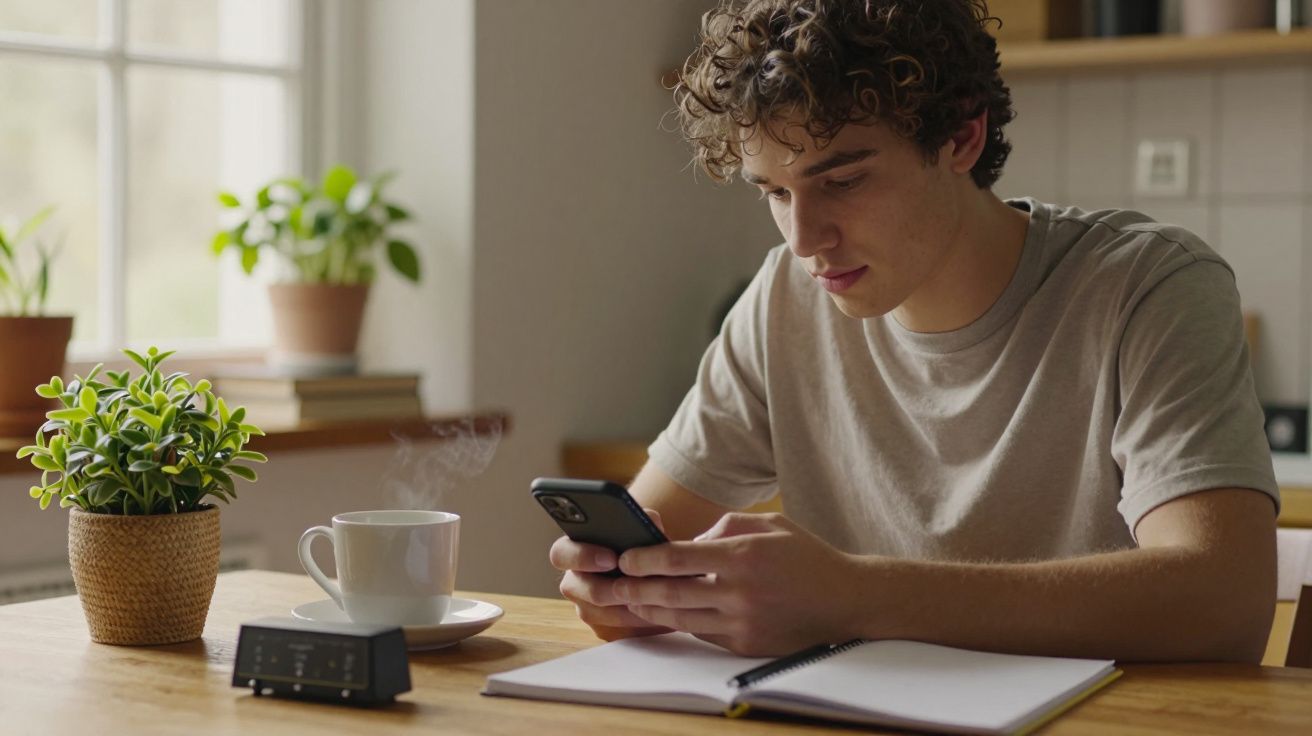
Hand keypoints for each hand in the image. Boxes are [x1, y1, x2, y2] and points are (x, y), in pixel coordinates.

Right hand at [550, 509, 673, 641]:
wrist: (653, 568)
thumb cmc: (641, 542)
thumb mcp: (643, 526)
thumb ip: (642, 521)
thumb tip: (648, 524)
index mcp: (573, 549)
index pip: (560, 553)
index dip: (582, 556)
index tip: (611, 558)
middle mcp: (574, 580)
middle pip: (573, 588)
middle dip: (606, 587)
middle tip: (633, 584)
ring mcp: (585, 606)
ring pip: (595, 612)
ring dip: (625, 606)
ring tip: (653, 599)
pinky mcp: (603, 627)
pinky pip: (615, 629)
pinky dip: (638, 620)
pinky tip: (659, 613)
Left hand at [612, 512, 862, 655]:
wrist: (846, 600)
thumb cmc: (805, 556)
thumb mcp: (768, 524)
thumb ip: (725, 528)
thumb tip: (689, 542)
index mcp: (742, 557)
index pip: (679, 558)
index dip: (646, 559)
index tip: (625, 558)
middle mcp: (739, 592)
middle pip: (672, 593)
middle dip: (635, 589)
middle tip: (612, 585)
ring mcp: (742, 622)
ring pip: (681, 618)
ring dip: (650, 610)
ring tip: (628, 601)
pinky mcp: (746, 644)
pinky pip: (702, 632)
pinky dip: (681, 622)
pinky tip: (664, 614)